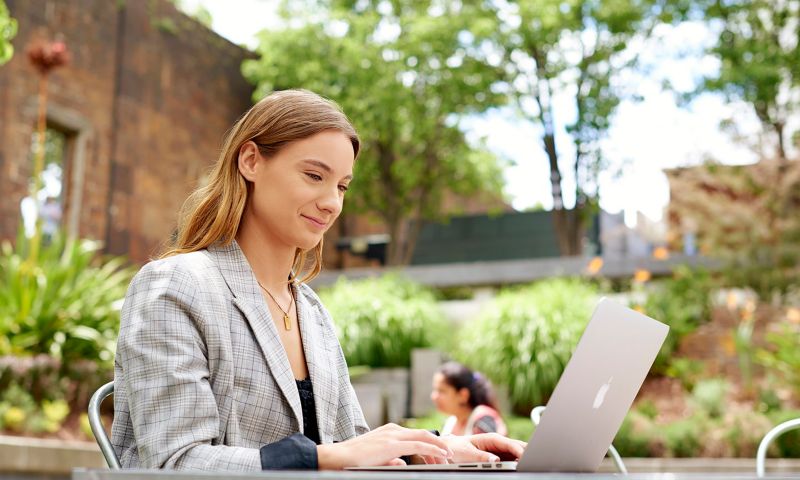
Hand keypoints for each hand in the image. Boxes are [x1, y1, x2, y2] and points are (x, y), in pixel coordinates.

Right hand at [316, 423, 453, 469]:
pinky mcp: (392, 444)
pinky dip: (432, 449)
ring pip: (423, 437)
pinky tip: (440, 455)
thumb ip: (391, 459)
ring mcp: (392, 435)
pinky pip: (418, 445)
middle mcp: (392, 430)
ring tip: (448, 455)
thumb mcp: (376, 457)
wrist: (338, 457)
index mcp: (389, 432)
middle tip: (448, 453)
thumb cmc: (353, 459)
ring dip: (438, 446)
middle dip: (438, 443)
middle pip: (422, 433)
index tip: (439, 452)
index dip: (430, 442)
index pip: (415, 435)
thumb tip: (402, 463)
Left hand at [443, 433, 526, 462]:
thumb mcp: (467, 453)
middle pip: (517, 447)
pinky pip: (512, 459)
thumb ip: (481, 456)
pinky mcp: (500, 457)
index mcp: (491, 438)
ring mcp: (500, 450)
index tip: (526, 458)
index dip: (520, 451)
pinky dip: (518, 463)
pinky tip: (521, 467)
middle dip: (527, 453)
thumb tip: (494, 460)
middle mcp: (498, 443)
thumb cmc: (458, 448)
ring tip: (529, 466)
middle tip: (533, 463)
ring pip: (517, 453)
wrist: (451, 449)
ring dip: (523, 459)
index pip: (510, 444)